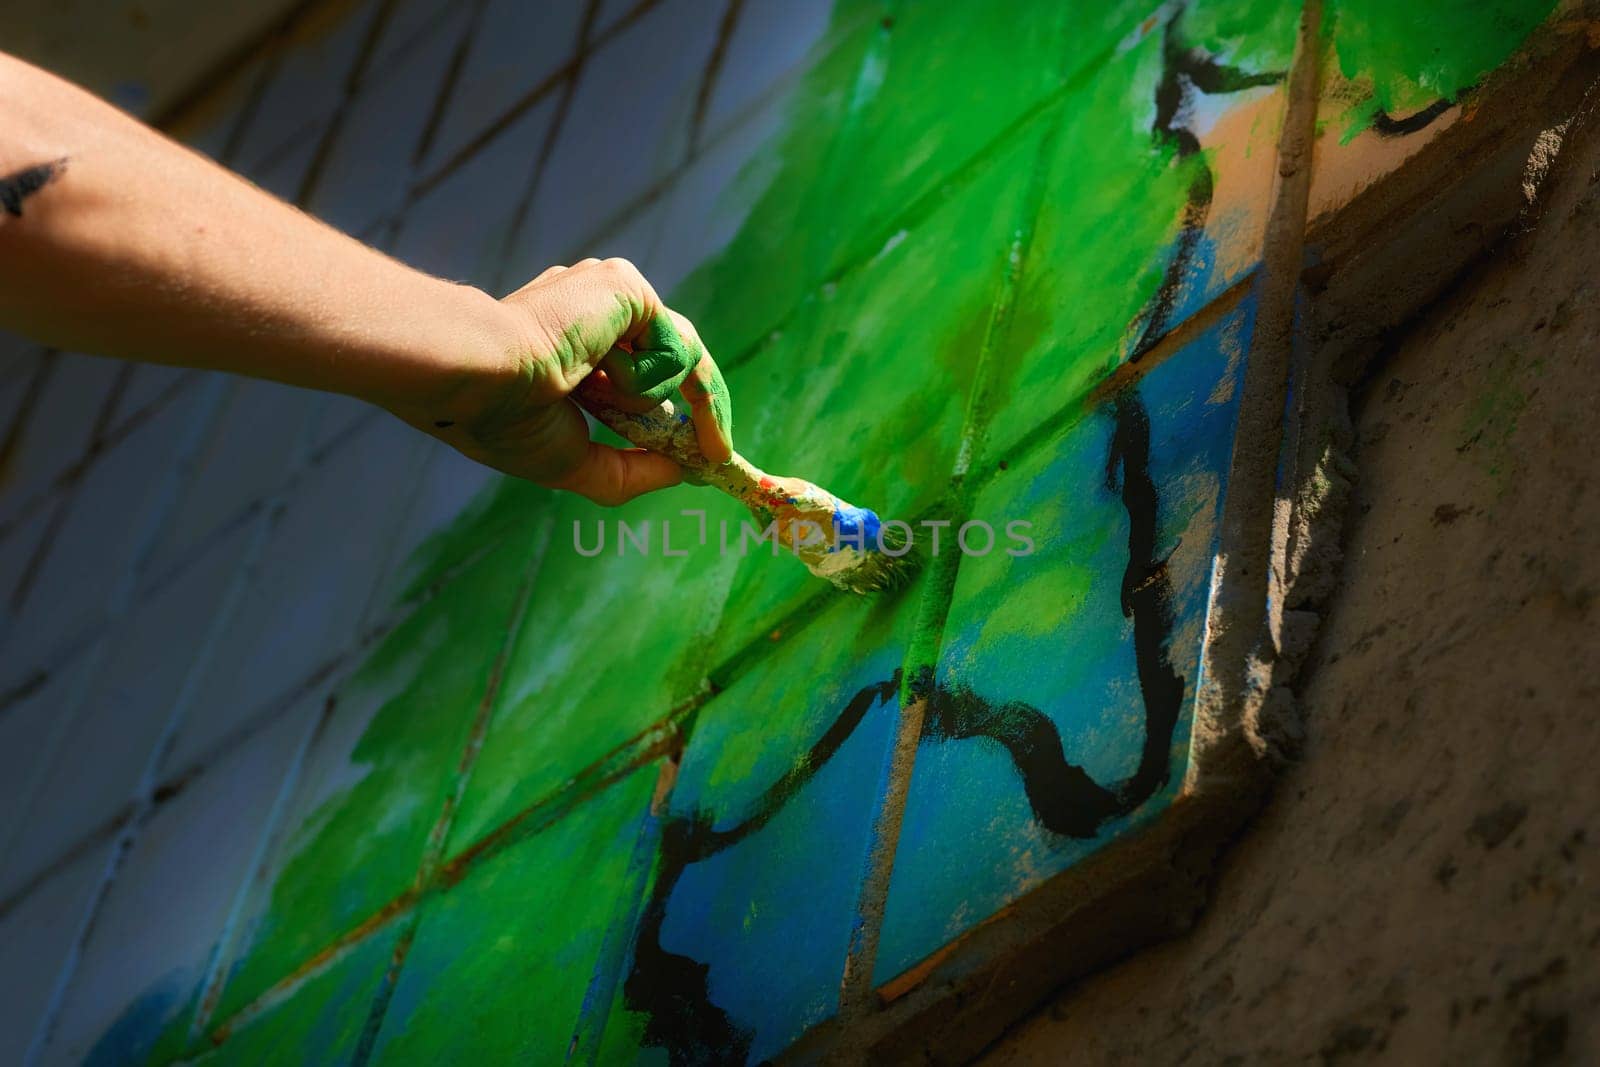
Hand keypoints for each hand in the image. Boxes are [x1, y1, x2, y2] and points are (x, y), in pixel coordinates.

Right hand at [410, 257, 732, 504]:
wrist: (481, 380)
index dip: (680, 418)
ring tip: (580, 396)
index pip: (649, 375)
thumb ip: (630, 470)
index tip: (705, 457)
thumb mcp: (577, 463)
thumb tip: (683, 472)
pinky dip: (640, 381)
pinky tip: (590, 373)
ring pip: (673, 360)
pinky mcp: (625, 286)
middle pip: (677, 361)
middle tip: (719, 454)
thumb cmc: (508, 422)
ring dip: (640, 400)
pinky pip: (671, 348)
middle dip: (706, 410)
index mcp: (577, 347)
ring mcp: (610, 296)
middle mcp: (597, 315)